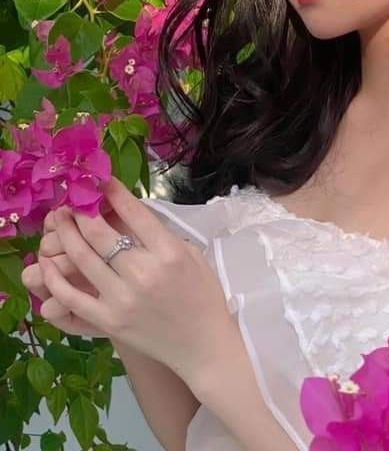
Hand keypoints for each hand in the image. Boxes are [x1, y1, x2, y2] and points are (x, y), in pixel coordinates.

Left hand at [35, 176, 236, 382]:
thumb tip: (132, 214)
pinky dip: (55, 278)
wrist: (203, 345)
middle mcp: (143, 272)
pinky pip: (72, 297)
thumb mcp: (192, 255)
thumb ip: (163, 235)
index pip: (133, 213)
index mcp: (168, 252)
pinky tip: (47, 263)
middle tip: (71, 200)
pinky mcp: (108, 321)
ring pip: (82, 259)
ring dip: (65, 234)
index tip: (101, 181)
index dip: (113, 193)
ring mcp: (122, 299)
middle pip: (100, 233)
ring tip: (58, 220)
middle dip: (81, 211)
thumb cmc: (203, 296)